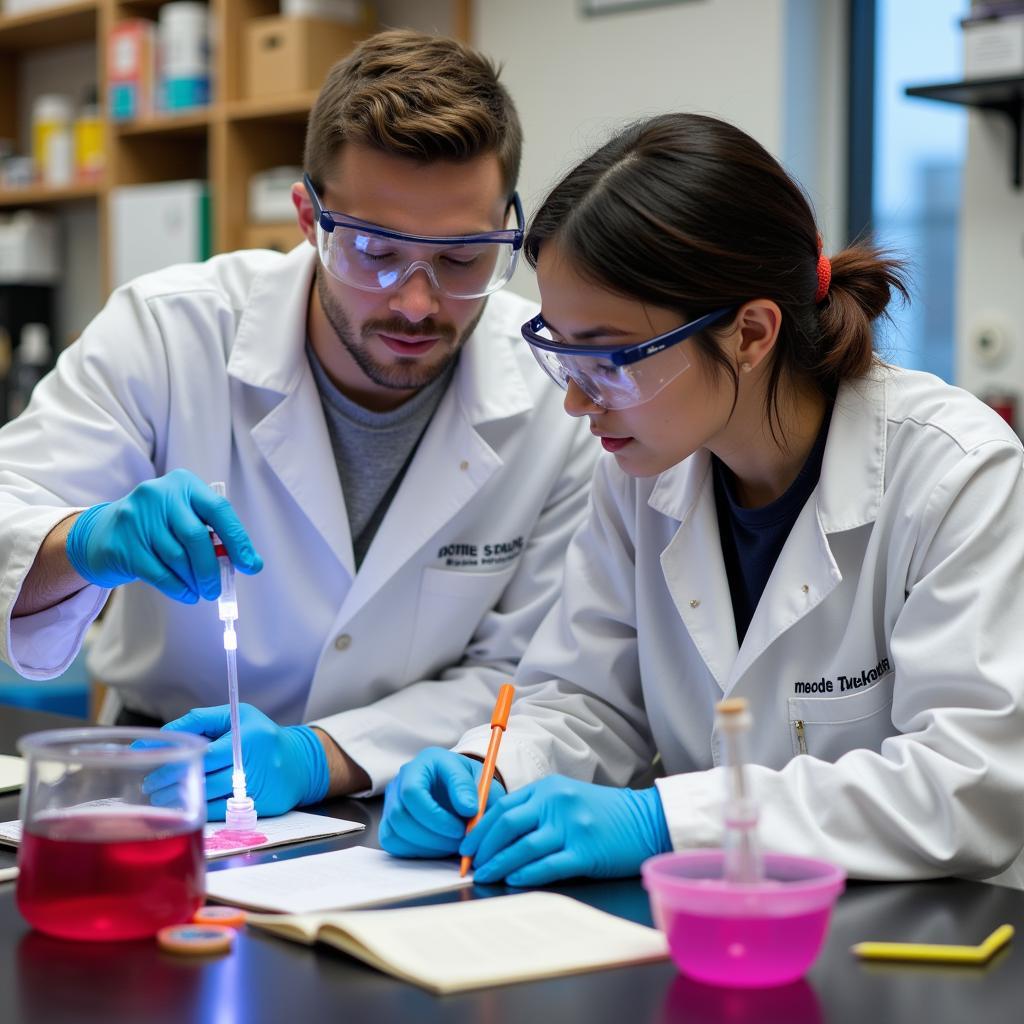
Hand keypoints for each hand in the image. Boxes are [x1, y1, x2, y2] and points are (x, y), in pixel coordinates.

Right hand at [65, 468, 261, 602]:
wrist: (101, 533)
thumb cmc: (158, 528)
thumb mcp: (185, 518)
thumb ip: (214, 534)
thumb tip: (251, 562)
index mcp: (183, 484)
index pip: (218, 510)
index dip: (237, 539)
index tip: (250, 565)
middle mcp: (159, 494)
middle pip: (196, 537)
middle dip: (212, 568)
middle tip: (217, 588)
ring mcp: (136, 517)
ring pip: (177, 557)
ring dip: (194, 580)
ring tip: (201, 591)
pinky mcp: (121, 543)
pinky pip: (158, 573)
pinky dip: (178, 588)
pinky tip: (187, 594)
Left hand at [152, 704, 329, 818]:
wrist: (300, 763)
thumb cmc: (262, 736)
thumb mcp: (238, 716)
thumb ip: (201, 720)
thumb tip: (165, 733)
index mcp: (246, 736)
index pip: (202, 754)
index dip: (173, 764)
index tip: (150, 769)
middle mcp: (253, 763)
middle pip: (202, 779)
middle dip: (169, 785)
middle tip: (149, 787)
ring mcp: (258, 788)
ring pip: (209, 799)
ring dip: (180, 801)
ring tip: (160, 799)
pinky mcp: (260, 808)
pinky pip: (222, 813)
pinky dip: (199, 811)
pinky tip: (185, 808)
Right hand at [379, 748, 505, 858]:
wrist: (458, 788)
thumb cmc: (466, 781)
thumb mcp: (477, 776)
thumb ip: (472, 789)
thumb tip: (468, 809)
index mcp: (422, 764)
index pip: (412, 792)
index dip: (435, 816)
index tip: (461, 829)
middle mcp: (401, 781)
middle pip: (400, 815)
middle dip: (432, 836)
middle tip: (460, 842)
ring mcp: (392, 802)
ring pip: (395, 832)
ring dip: (427, 846)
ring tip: (453, 844)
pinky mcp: (389, 822)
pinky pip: (393, 843)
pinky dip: (417, 851)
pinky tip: (438, 847)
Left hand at [460, 776, 670, 886]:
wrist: (646, 820)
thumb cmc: (604, 813)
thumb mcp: (567, 797)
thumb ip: (536, 808)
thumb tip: (497, 832)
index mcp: (549, 788)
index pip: (503, 805)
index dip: (480, 827)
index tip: (467, 843)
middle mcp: (557, 803)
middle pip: (507, 824)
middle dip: (484, 846)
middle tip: (471, 863)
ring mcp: (571, 827)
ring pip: (523, 847)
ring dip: (499, 864)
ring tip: (486, 875)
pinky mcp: (585, 852)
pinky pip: (548, 866)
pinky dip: (526, 874)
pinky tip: (513, 880)